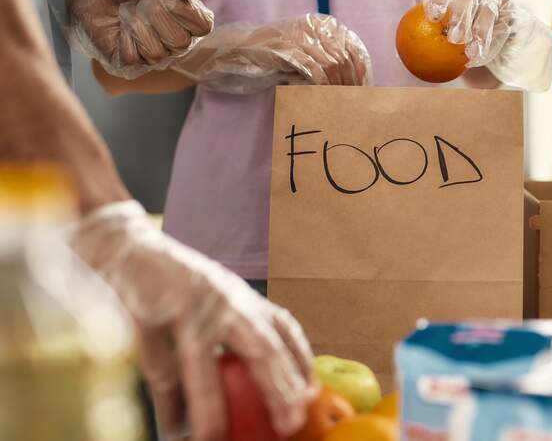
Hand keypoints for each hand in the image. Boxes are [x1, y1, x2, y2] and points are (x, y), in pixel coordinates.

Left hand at [63, 0, 213, 78]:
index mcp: (190, 17)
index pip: (204, 27)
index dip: (184, 12)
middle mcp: (177, 39)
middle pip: (180, 42)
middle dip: (155, 15)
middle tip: (142, 1)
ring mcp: (156, 53)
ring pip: (156, 52)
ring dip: (136, 25)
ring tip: (128, 11)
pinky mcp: (131, 62)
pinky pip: (133, 58)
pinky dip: (122, 38)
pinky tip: (119, 27)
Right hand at [69, 201, 312, 440]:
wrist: (125, 246)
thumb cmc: (176, 281)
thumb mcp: (218, 292)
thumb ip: (241, 322)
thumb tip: (266, 375)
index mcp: (242, 296)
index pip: (284, 328)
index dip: (301, 362)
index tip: (311, 394)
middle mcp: (223, 300)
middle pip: (259, 348)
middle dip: (277, 389)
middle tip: (289, 423)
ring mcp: (186, 309)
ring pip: (202, 369)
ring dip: (211, 411)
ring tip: (216, 440)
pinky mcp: (148, 319)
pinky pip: (160, 374)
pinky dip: (168, 407)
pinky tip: (173, 431)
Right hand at [171, 14, 372, 93]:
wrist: (234, 50)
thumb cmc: (269, 56)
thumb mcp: (301, 55)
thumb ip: (325, 61)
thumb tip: (354, 78)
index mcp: (319, 25)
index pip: (351, 47)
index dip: (360, 71)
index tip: (363, 91)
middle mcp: (312, 27)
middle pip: (344, 58)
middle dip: (351, 84)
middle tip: (353, 104)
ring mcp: (298, 37)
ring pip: (332, 65)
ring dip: (338, 88)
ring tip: (339, 104)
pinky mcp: (287, 50)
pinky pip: (313, 70)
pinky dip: (321, 87)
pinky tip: (322, 98)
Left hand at [423, 0, 551, 90]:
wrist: (505, 36)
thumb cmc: (466, 37)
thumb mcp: (446, 34)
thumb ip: (429, 38)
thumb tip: (400, 57)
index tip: (432, 16)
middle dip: (460, 14)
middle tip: (453, 38)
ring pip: (488, 10)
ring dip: (478, 31)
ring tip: (469, 53)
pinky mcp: (516, 12)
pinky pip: (504, 29)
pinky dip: (491, 45)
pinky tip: (480, 60)